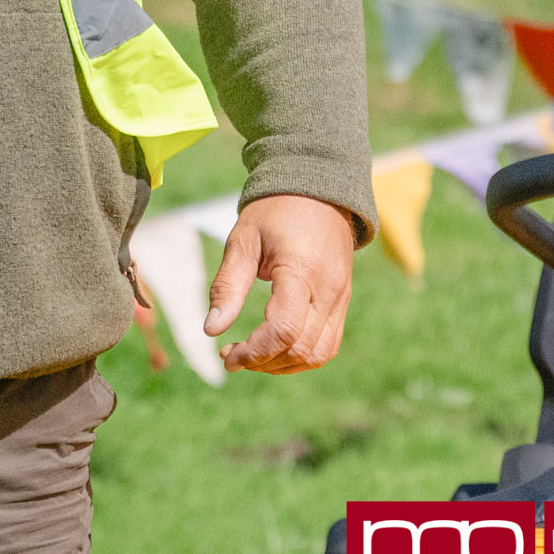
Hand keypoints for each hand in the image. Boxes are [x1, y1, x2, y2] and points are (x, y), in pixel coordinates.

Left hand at [207, 193, 357, 373]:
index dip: (253, 352)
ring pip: (317, 354)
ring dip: (282, 365)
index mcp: (301, 272)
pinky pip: (328, 344)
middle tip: (232, 355)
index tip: (226, 354)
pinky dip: (301, 355)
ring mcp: (340, 298)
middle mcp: (327, 290)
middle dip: (262, 362)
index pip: (283, 330)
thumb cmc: (274, 212)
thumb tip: (211, 330)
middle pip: (300, 349)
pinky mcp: (342, 302)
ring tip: (251, 355)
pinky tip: (274, 348)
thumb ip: (228, 286)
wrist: (318, 189)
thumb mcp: (243, 240)